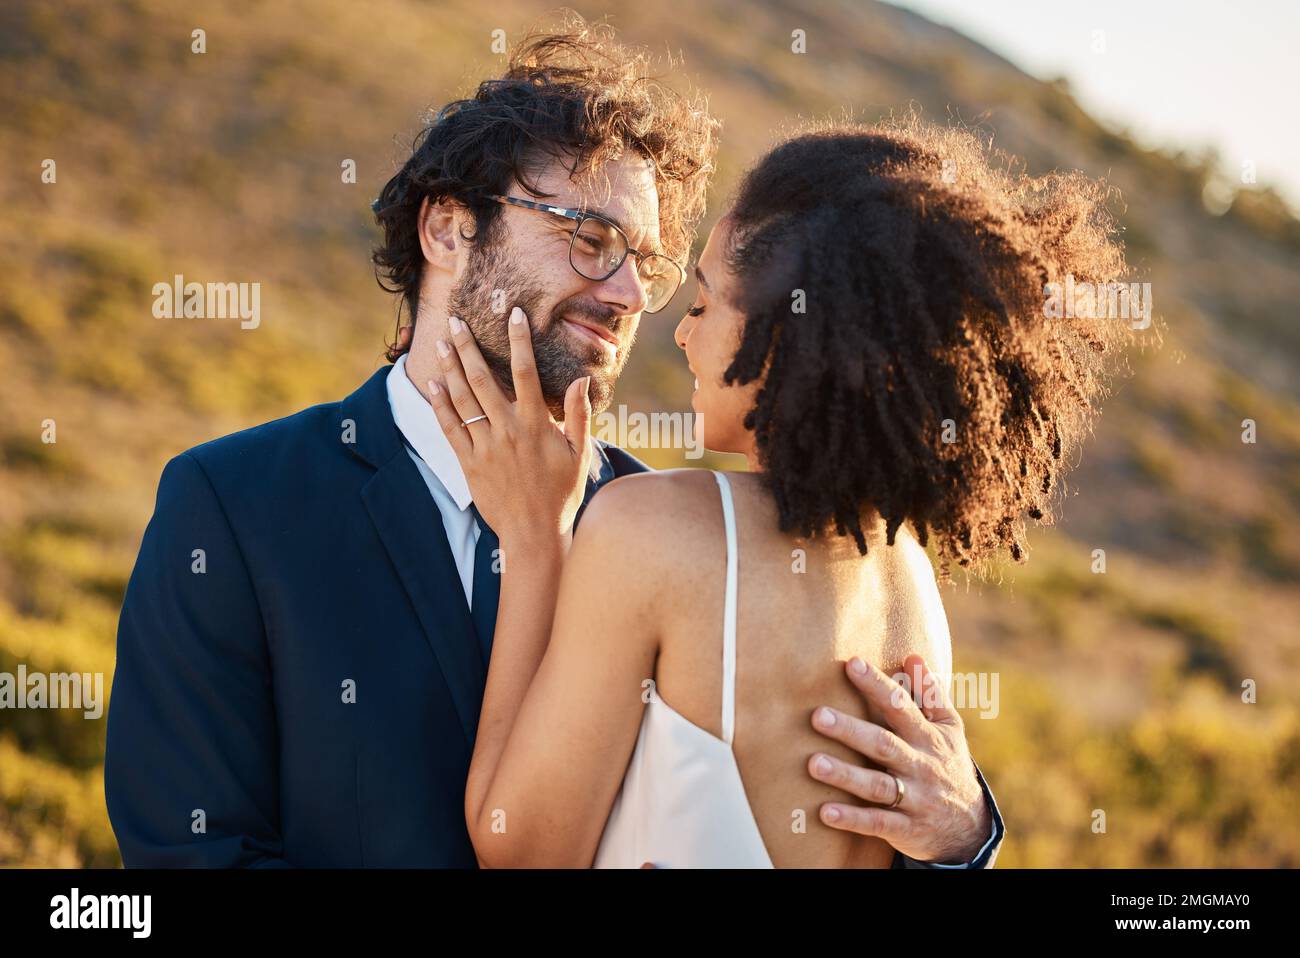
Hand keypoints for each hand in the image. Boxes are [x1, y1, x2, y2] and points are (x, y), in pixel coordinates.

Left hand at [426, 307, 593, 547]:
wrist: (533, 533)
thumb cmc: (561, 494)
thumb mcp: (579, 455)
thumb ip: (580, 416)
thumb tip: (581, 381)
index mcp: (536, 425)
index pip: (525, 372)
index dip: (518, 340)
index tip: (513, 315)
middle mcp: (507, 430)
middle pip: (483, 378)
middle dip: (468, 346)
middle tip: (456, 322)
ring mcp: (485, 446)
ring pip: (462, 399)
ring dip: (449, 368)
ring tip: (440, 343)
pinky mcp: (468, 463)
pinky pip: (450, 427)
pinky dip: (440, 404)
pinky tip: (433, 385)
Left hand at [807, 654, 990, 863]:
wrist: (969, 827)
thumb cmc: (948, 765)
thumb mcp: (949, 729)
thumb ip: (930, 694)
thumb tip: (912, 655)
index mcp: (928, 738)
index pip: (901, 707)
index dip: (878, 686)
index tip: (852, 664)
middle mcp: (921, 766)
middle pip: (884, 745)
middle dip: (851, 731)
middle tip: (817, 716)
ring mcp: (914, 799)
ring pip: (877, 786)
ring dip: (845, 775)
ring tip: (813, 763)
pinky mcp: (905, 829)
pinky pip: (877, 823)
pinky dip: (852, 819)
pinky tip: (825, 812)